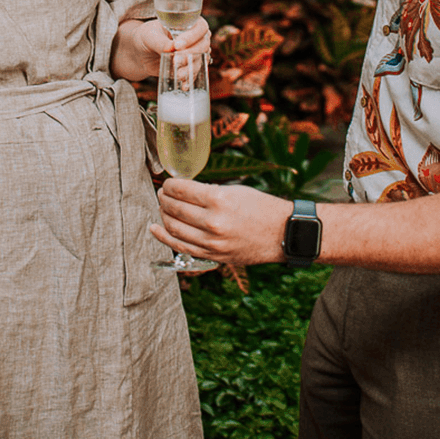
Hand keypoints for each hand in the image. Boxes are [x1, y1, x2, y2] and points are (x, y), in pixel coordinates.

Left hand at [131, 17, 210, 79]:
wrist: (140, 52)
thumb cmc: (146, 37)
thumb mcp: (149, 36)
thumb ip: (160, 41)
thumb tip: (171, 48)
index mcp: (189, 24)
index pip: (200, 27)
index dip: (192, 36)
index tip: (177, 45)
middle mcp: (195, 38)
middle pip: (203, 45)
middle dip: (191, 54)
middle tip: (176, 61)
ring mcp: (194, 53)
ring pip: (201, 60)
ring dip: (191, 69)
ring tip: (178, 75)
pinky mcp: (189, 66)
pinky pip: (195, 73)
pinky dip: (190, 80)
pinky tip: (184, 86)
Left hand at [150, 179, 291, 265]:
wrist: (284, 233)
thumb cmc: (263, 208)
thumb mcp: (237, 191)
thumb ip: (210, 192)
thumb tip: (185, 191)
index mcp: (220, 200)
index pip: (182, 190)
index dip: (170, 185)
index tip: (168, 182)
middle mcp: (213, 222)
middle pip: (175, 208)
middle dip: (164, 198)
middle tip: (162, 193)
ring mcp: (212, 242)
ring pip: (174, 228)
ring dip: (163, 215)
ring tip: (162, 207)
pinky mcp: (213, 256)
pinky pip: (181, 246)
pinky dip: (164, 237)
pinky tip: (155, 228)